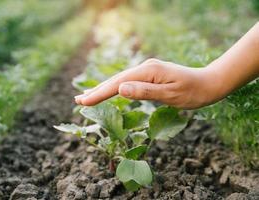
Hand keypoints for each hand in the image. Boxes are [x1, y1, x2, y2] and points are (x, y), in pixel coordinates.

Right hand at [74, 58, 225, 108]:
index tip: (83, 102)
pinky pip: (128, 82)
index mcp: (148, 71)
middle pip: (115, 80)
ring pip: (120, 80)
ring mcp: (147, 70)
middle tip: (78, 101)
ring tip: (87, 96)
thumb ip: (145, 92)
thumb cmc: (193, 92)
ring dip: (103, 89)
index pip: (118, 84)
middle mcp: (145, 68)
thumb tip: (120, 89)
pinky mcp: (149, 75)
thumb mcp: (171, 94)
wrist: (209, 83)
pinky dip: (115, 88)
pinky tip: (110, 91)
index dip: (99, 93)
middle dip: (96, 91)